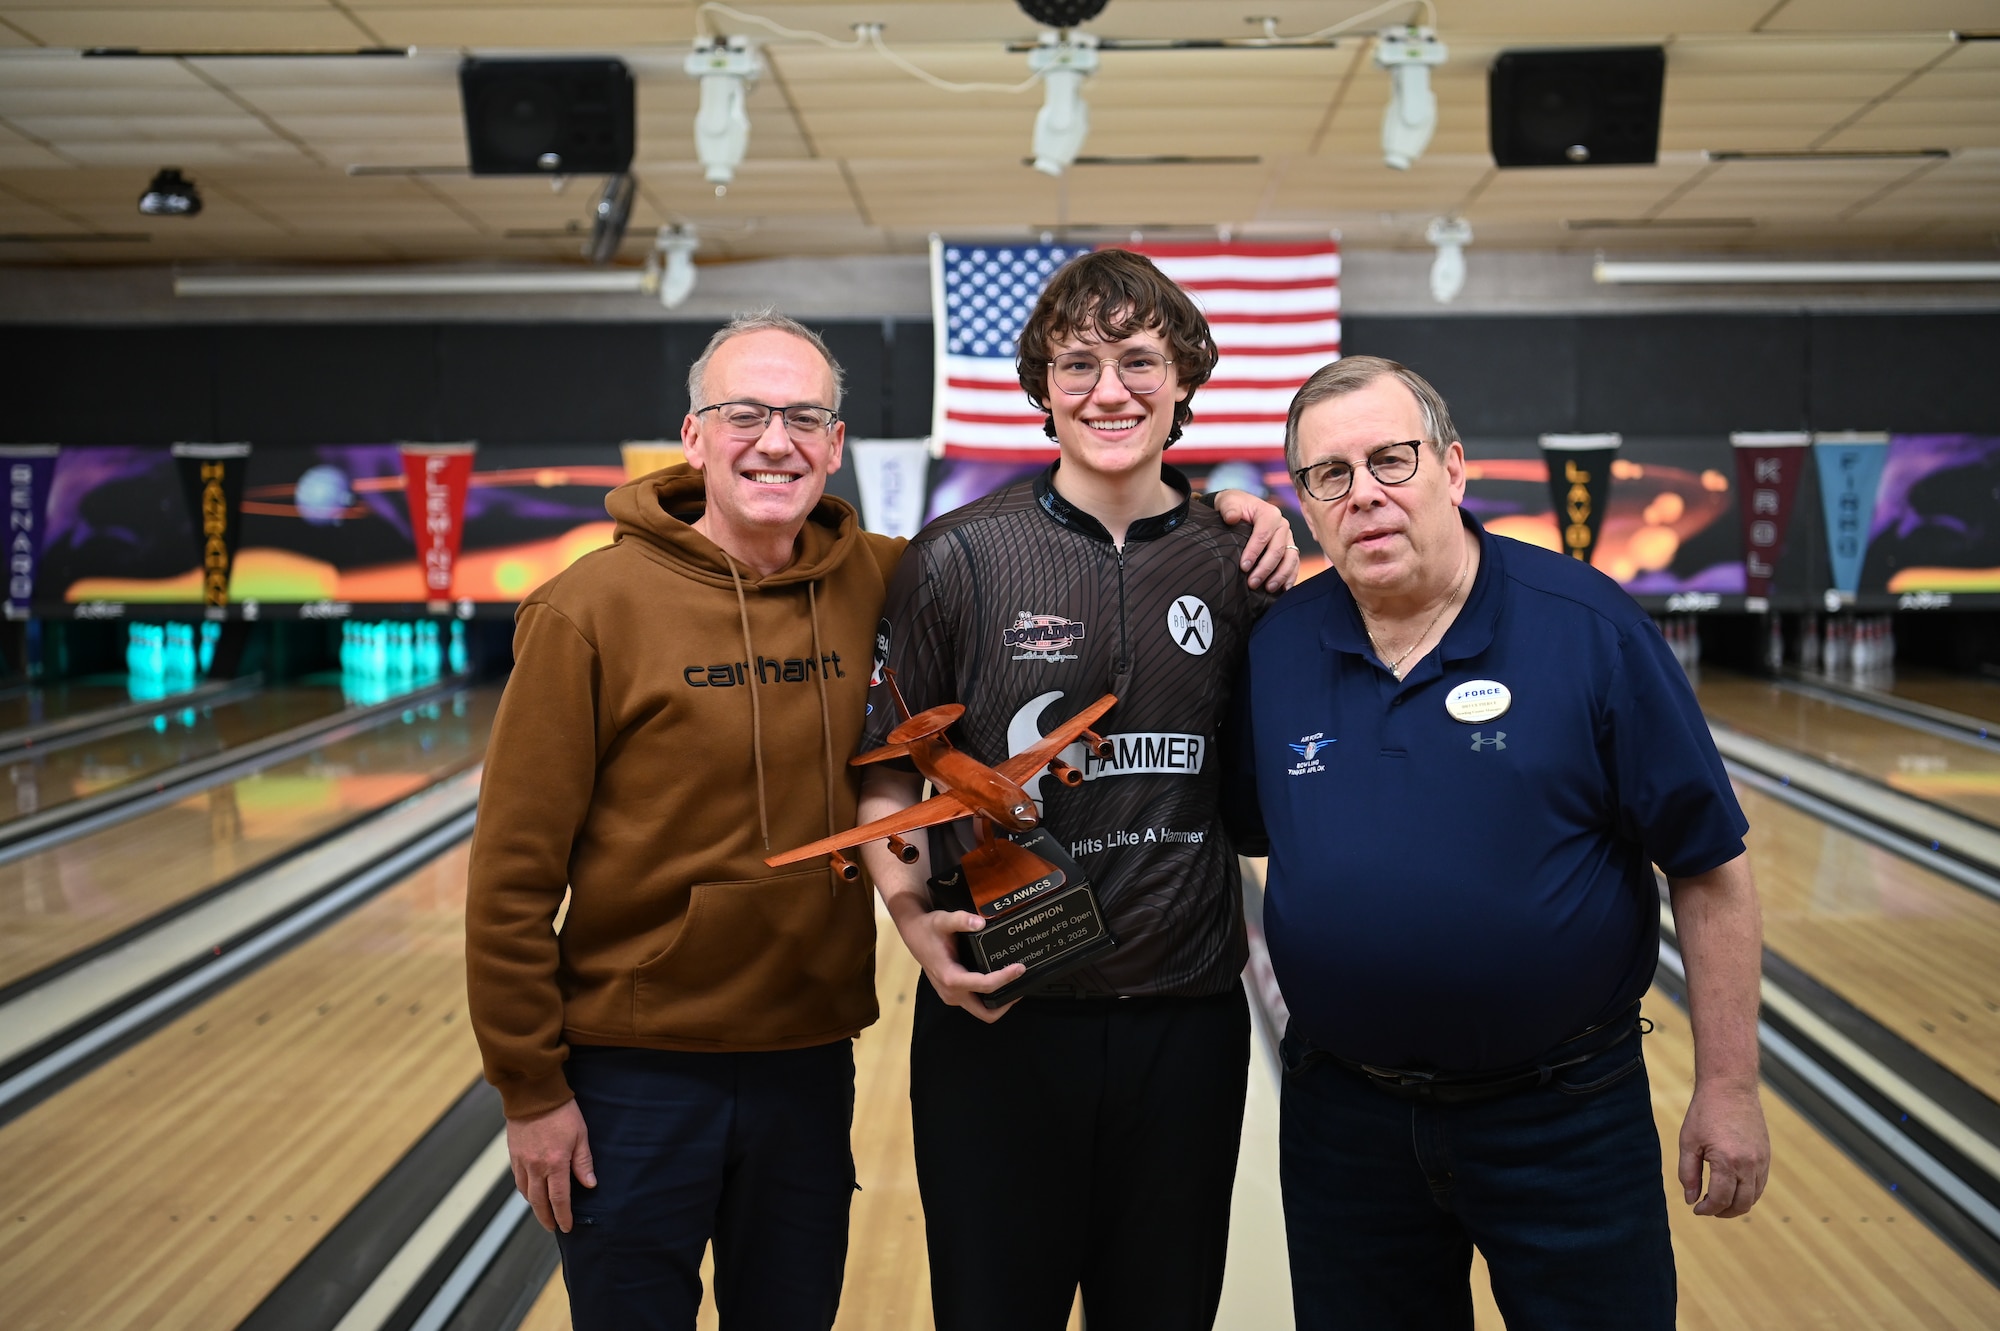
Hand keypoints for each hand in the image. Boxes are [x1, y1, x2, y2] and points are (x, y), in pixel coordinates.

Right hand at [507, 1098, 596, 1232]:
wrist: (533, 1093)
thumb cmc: (561, 1111)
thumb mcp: (580, 1134)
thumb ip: (583, 1162)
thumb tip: (589, 1185)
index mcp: (555, 1163)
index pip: (559, 1199)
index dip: (563, 1216)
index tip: (567, 1227)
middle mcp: (536, 1166)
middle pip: (539, 1202)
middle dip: (546, 1218)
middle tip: (553, 1227)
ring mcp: (522, 1161)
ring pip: (526, 1193)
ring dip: (534, 1206)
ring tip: (543, 1213)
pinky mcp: (513, 1154)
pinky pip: (518, 1180)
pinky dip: (525, 1191)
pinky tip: (531, 1192)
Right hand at [893, 905, 1025, 1022]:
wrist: (914, 933)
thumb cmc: (928, 928)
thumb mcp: (943, 920)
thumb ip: (961, 920)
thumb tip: (980, 922)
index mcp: (951, 978)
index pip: (985, 985)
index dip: (1005, 978)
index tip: (1020, 968)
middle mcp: (951, 992)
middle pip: (985, 1012)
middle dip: (1006, 1003)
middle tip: (1020, 985)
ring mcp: (952, 995)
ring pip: (981, 1010)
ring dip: (999, 1002)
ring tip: (1013, 983)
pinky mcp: (953, 993)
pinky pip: (975, 1002)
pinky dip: (989, 996)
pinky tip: (998, 980)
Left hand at [1212, 488, 1301, 591]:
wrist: (1241, 508)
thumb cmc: (1234, 507)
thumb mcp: (1228, 502)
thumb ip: (1229, 509)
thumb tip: (1231, 518)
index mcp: (1269, 514)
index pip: (1264, 535)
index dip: (1254, 552)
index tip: (1243, 567)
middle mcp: (1282, 525)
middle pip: (1278, 550)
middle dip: (1265, 568)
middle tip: (1252, 583)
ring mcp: (1288, 538)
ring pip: (1290, 558)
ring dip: (1280, 575)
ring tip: (1268, 588)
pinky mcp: (1289, 548)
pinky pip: (1294, 563)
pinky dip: (1290, 576)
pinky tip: (1283, 589)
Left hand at [1678, 1079, 1769, 1217]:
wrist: (1730, 1087)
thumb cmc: (1705, 1112)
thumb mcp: (1688, 1142)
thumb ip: (1688, 1174)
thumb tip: (1691, 1200)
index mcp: (1728, 1162)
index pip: (1720, 1199)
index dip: (1707, 1209)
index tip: (1697, 1209)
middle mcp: (1749, 1165)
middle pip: (1742, 1204)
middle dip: (1723, 1212)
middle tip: (1708, 1209)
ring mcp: (1761, 1161)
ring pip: (1754, 1197)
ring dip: (1738, 1205)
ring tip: (1719, 1201)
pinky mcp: (1766, 1155)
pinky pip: (1761, 1184)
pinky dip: (1748, 1193)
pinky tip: (1732, 1188)